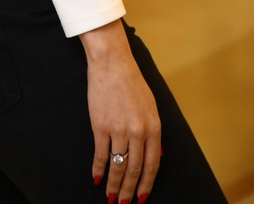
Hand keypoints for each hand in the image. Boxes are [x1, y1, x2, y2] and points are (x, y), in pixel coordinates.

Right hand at [80, 20, 160, 202]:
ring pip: (118, 166)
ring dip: (114, 185)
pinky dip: (98, 169)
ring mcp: (119, 130)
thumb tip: (156, 156)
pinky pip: (101, 154)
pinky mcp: (101, 126)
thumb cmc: (131, 81)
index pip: (152, 165)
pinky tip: (96, 177)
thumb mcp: (151, 105)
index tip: (142, 197)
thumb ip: (153, 132)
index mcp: (154, 126)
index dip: (147, 184)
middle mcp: (138, 131)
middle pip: (135, 170)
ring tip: (111, 197)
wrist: (111, 63)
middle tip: (124, 203)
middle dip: (130, 191)